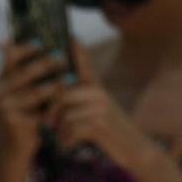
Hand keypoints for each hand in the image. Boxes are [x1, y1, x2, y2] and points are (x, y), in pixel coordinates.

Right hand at [0, 40, 67, 154]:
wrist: (20, 140)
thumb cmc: (29, 107)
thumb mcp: (28, 86)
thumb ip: (31, 66)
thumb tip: (52, 42)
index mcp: (2, 76)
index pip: (10, 57)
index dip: (24, 49)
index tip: (41, 42)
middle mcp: (0, 90)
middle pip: (24, 74)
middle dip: (44, 64)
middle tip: (62, 57)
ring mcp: (5, 107)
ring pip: (33, 93)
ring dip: (54, 86)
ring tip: (71, 79)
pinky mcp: (13, 122)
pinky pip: (35, 113)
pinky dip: (52, 107)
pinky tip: (66, 102)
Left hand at [50, 45, 154, 176]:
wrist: (133, 149)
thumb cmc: (109, 132)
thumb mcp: (97, 111)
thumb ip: (81, 100)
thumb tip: (57, 94)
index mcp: (96, 86)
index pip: (83, 61)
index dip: (75, 47)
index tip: (68, 33)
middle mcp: (99, 92)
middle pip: (62, 93)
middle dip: (50, 111)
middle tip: (47, 124)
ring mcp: (100, 107)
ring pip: (65, 113)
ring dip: (58, 129)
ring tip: (61, 136)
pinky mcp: (100, 124)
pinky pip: (71, 128)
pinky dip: (66, 139)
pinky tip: (68, 144)